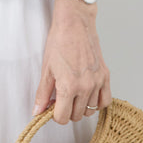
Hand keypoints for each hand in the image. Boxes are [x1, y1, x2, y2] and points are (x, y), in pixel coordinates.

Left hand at [32, 0, 111, 124]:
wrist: (75, 24)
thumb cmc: (59, 42)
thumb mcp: (46, 69)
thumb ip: (42, 94)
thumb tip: (37, 112)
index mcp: (68, 86)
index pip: (63, 118)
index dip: (55, 114)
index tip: (53, 106)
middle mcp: (85, 87)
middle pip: (76, 116)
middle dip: (66, 110)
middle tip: (61, 97)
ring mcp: (97, 82)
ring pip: (90, 110)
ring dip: (80, 106)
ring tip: (73, 93)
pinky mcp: (105, 76)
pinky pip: (105, 101)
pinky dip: (97, 102)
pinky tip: (88, 94)